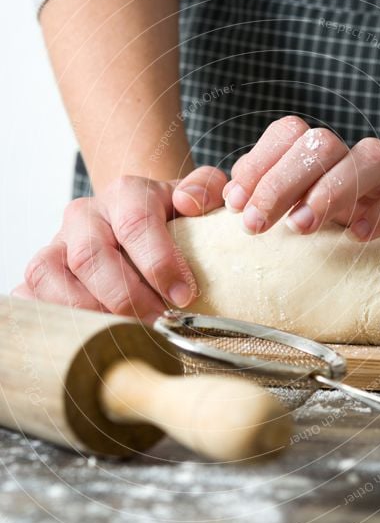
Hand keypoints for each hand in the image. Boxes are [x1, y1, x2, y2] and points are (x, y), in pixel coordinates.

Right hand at [12, 167, 226, 318]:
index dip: (159, 262)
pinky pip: (30, 296)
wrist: (136, 219)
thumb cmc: (169, 218)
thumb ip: (206, 188)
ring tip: (127, 332)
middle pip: (91, 256)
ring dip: (91, 312)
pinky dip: (53, 317)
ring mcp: (57, 244)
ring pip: (53, 278)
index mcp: (125, 193)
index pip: (135, 223)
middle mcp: (85, 216)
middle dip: (128, 296)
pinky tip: (86, 334)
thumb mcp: (198, 196)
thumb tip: (188, 203)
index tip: (183, 296)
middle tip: (159, 321)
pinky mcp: (40, 273)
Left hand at [223, 117, 379, 242]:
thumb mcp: (273, 229)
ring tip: (303, 226)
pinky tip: (358, 234)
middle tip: (254, 225)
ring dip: (330, 188)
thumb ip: (227, 208)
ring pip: (369, 155)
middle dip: (281, 180)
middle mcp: (350, 165)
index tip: (234, 205)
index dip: (259, 162)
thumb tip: (183, 198)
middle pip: (319, 141)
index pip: (287, 134)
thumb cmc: (329, 251)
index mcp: (315, 165)